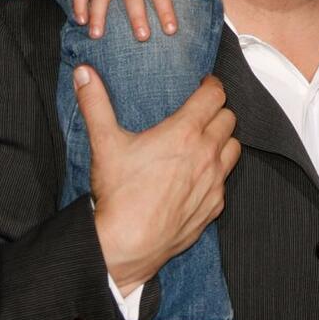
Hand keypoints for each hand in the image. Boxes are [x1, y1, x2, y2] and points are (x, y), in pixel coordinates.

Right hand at [75, 66, 239, 295]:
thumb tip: (84, 72)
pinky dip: (218, 173)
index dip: (211, 85)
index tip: (203, 84)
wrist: (127, 246)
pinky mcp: (214, 206)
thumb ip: (95, 103)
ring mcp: (214, 181)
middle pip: (228, 118)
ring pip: (234, 147)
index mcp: (184, 132)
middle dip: (217, 111)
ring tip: (206, 140)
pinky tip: (201, 176)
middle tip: (201, 113)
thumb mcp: (105, 143)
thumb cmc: (119, 193)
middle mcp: (206, 153)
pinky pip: (226, 181)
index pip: (215, 95)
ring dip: (223, 140)